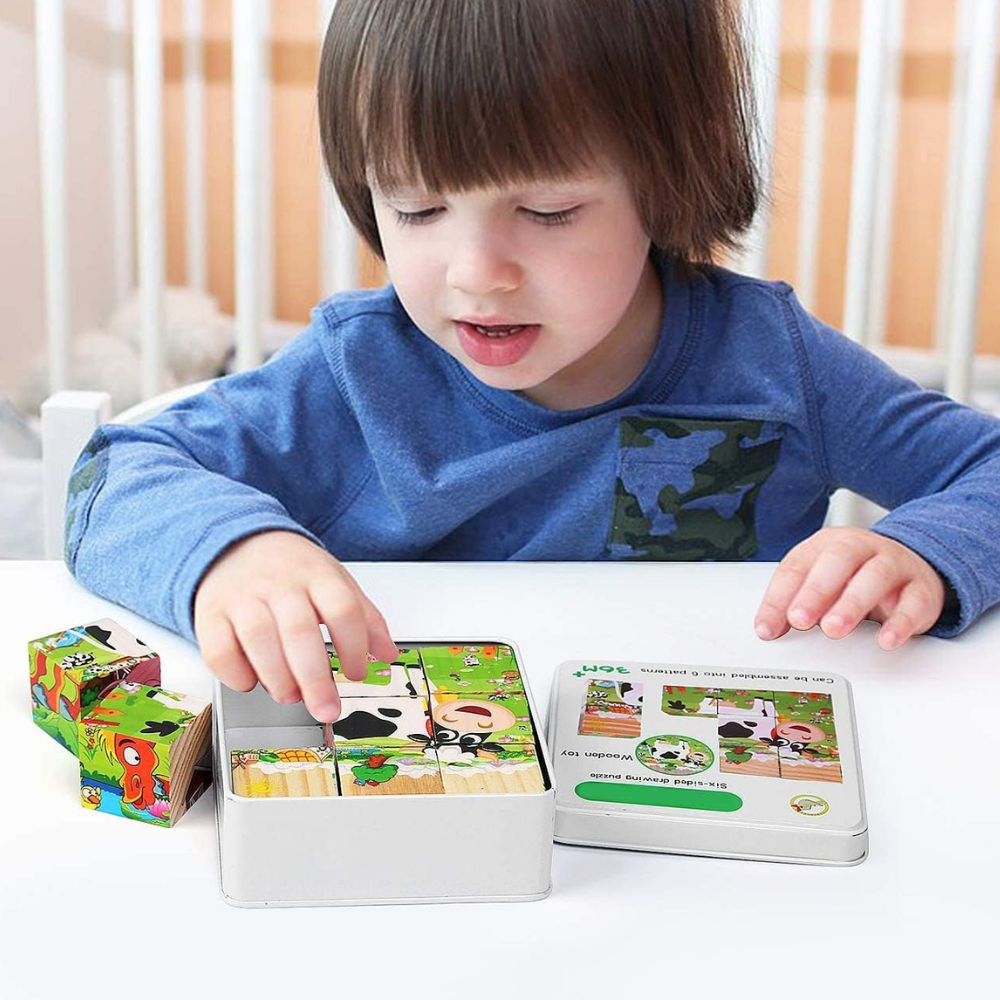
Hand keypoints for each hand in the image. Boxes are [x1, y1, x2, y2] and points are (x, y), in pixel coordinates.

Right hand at [193, 530, 397, 720]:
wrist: (234, 543)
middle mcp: (279, 585)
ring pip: (259, 640)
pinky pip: (219, 650)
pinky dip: (237, 675)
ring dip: (278, 679)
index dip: (354, 646)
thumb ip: (365, 617)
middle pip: (300, 631)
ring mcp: (243, 598)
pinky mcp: (210, 614)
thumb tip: (389, 654)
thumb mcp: (334, 581)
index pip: (342, 608)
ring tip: (292, 695)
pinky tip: (253, 682)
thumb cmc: (291, 571)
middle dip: (316, 678)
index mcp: (317, 575)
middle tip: (327, 709)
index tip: (357, 673)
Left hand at [754, 526, 945, 650]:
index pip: (798, 566)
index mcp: (827, 544)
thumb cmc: (855, 576)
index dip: (779, 597)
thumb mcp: (820, 583)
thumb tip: (769, 628)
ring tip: (834, 629)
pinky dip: (900, 623)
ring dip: (852, 604)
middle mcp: (860, 548)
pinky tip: (886, 640)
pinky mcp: (921, 589)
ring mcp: (893, 565)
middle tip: (799, 619)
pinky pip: (914, 602)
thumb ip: (794, 602)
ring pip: (875, 577)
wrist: (911, 566)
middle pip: (838, 561)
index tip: (767, 627)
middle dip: (815, 591)